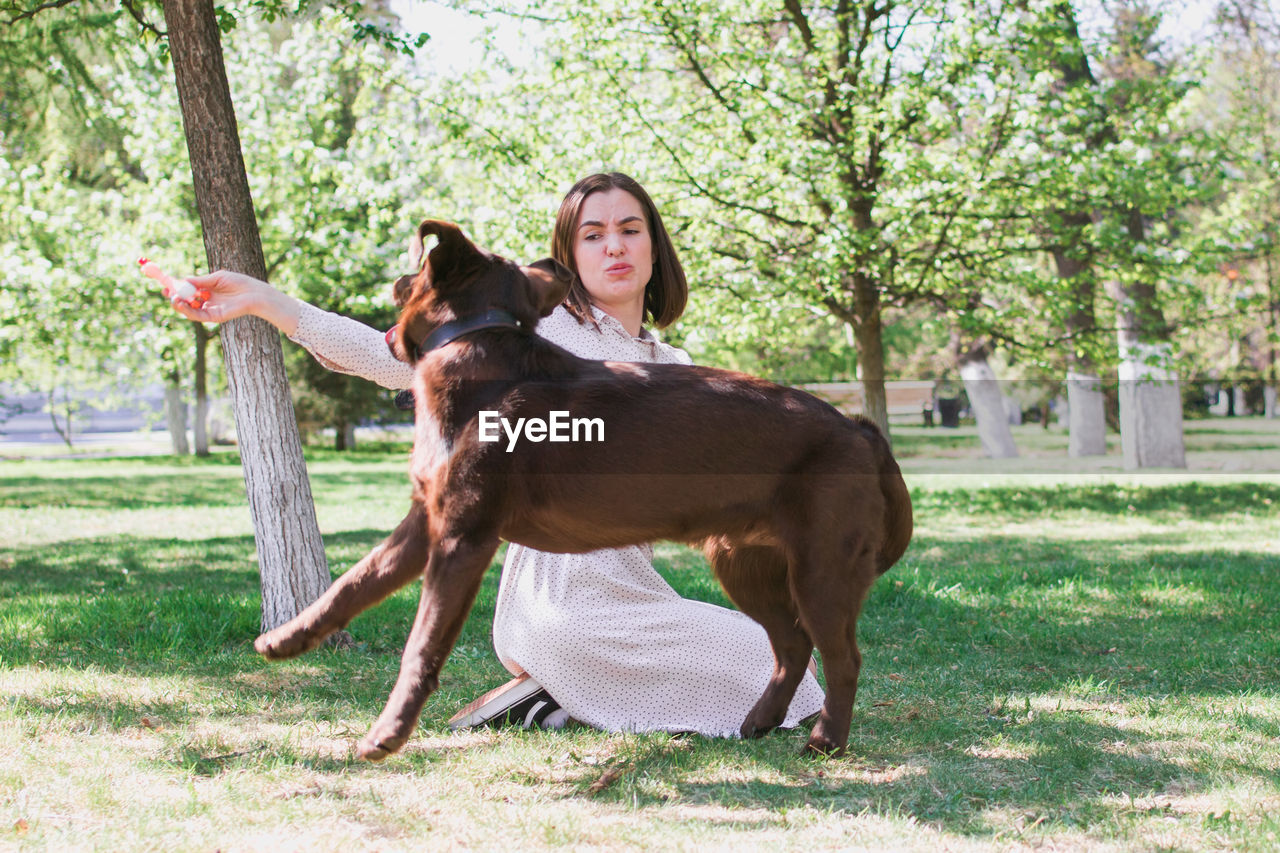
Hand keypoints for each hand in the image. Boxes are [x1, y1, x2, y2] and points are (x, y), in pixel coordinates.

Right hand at [169, 270, 300, 334]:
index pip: (187, 290)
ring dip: (178, 304)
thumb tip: (183, 280)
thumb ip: (200, 280)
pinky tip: (181, 303)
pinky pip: (197, 315)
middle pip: (185, 301)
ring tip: (173, 298)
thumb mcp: (216, 278)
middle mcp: (206, 301)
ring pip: (189, 310)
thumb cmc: (239, 283)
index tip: (165, 284)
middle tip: (165, 291)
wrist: (254, 293)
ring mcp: (209, 310)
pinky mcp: (214, 317)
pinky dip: (187, 310)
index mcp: (207, 290)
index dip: (175, 288)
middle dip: (174, 296)